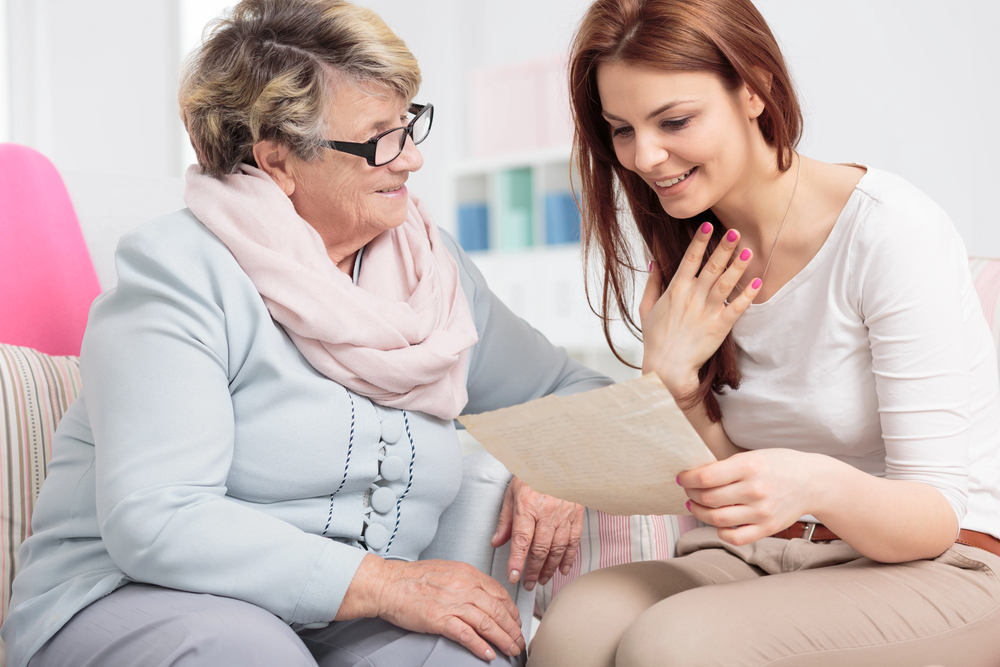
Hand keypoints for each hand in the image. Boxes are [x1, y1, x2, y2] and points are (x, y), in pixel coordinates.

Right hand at [339, 555, 525, 660]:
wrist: (388, 584)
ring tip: (511, 649)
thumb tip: (482, 594)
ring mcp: (452, 603)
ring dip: (503, 639)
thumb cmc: (412, 578)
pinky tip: (488, 654)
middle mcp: (463, 586)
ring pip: (487, 623)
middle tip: (519, 640)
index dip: (512, 610)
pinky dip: (480, 646)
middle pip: (498, 609)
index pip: (499, 592)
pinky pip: (466, 634)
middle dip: (513, 628)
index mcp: (467, 573)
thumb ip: (466, 580)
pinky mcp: (440, 619)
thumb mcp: (447, 570)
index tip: (516, 621)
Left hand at [492, 476, 584, 590]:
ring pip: (558, 549)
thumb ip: (505, 520)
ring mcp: (564, 514)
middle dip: (533, 570)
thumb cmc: (532, 475)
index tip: (513, 577)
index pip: (521, 540)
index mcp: (528, 506)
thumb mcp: (512, 493)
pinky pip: (574, 541)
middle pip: (541, 549)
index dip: (517, 561)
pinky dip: (569, 558)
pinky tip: (563, 570)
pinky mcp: (577, 515)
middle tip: (527, 584)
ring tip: (542, 580)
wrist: (557, 459)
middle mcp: (547, 512)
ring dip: (550, 568)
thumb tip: (496, 542)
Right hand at [640, 223, 761, 395]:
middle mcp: (692, 296)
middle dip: (723, 247)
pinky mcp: (719, 327)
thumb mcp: (646, 308)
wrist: (667, 367)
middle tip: (735, 231)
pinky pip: (736, 307)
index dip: (700, 240)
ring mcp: (707, 311)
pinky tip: (757, 282)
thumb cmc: (655, 339)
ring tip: (748, 251)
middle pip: (711, 266)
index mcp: (675, 289)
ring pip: (725, 283)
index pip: (690, 258)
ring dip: (737, 266)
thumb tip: (654, 262)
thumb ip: (652, 283)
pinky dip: (747, 295)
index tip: (708, 224)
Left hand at [678, 448, 823, 544]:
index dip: (688, 479)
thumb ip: (726, 467)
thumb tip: (695, 477)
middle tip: (688, 490)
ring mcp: (761, 512)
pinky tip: (717, 522)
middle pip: (708, 498)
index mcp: (749, 466)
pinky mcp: (767, 528)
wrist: (812, 482)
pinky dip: (720, 531)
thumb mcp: (752, 456)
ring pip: (716, 519)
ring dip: (699, 512)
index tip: (682, 478)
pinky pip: (735, 538)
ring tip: (696, 505)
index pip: (706, 477)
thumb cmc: (778, 465)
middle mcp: (755, 490)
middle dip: (691, 494)